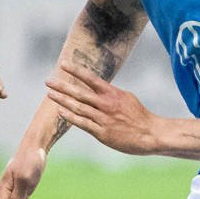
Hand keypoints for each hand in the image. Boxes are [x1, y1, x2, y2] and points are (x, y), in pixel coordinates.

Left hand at [44, 61, 159, 155]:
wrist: (151, 134)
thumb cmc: (139, 116)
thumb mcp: (126, 98)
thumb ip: (110, 93)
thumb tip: (100, 87)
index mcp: (112, 93)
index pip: (91, 78)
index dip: (76, 71)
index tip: (63, 64)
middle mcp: (106, 104)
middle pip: (80, 92)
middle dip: (62, 86)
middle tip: (48, 80)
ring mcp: (103, 119)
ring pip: (78, 107)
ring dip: (62, 100)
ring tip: (50, 94)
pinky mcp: (102, 133)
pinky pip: (83, 123)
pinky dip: (70, 117)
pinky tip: (60, 111)